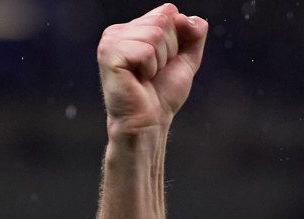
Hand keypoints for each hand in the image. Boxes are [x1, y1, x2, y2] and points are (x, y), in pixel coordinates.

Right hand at [97, 4, 207, 137]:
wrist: (150, 122)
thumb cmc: (162, 94)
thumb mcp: (187, 59)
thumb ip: (194, 33)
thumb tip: (185, 18)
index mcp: (134, 27)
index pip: (168, 11)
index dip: (176, 39)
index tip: (164, 61)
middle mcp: (119, 30)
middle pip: (162, 21)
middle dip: (169, 50)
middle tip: (154, 71)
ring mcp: (110, 40)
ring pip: (155, 35)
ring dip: (159, 61)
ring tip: (146, 76)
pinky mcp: (108, 54)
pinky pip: (145, 51)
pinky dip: (149, 69)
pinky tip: (137, 80)